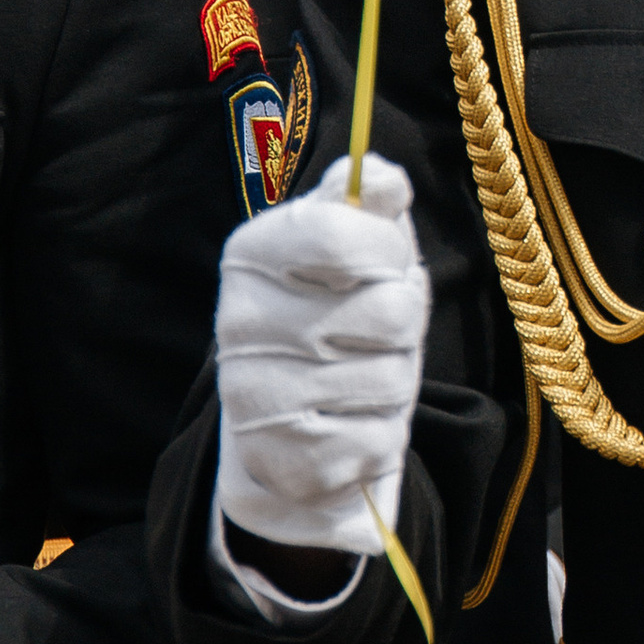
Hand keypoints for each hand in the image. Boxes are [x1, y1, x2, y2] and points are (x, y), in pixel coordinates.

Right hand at [214, 155, 426, 562]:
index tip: (387, 261)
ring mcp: (254, 397)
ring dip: (395, 381)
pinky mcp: (279, 462)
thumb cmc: (333, 313)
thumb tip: (384, 181)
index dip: (387, 248)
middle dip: (403, 323)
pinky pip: (375, 441)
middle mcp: (240, 323)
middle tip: (375, 333)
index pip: (341, 232)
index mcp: (253, 254)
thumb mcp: (352, 242)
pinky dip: (381, 435)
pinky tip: (352, 424)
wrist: (286, 424)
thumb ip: (369, 199)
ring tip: (363, 378)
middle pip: (389, 310)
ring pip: (391, 379)